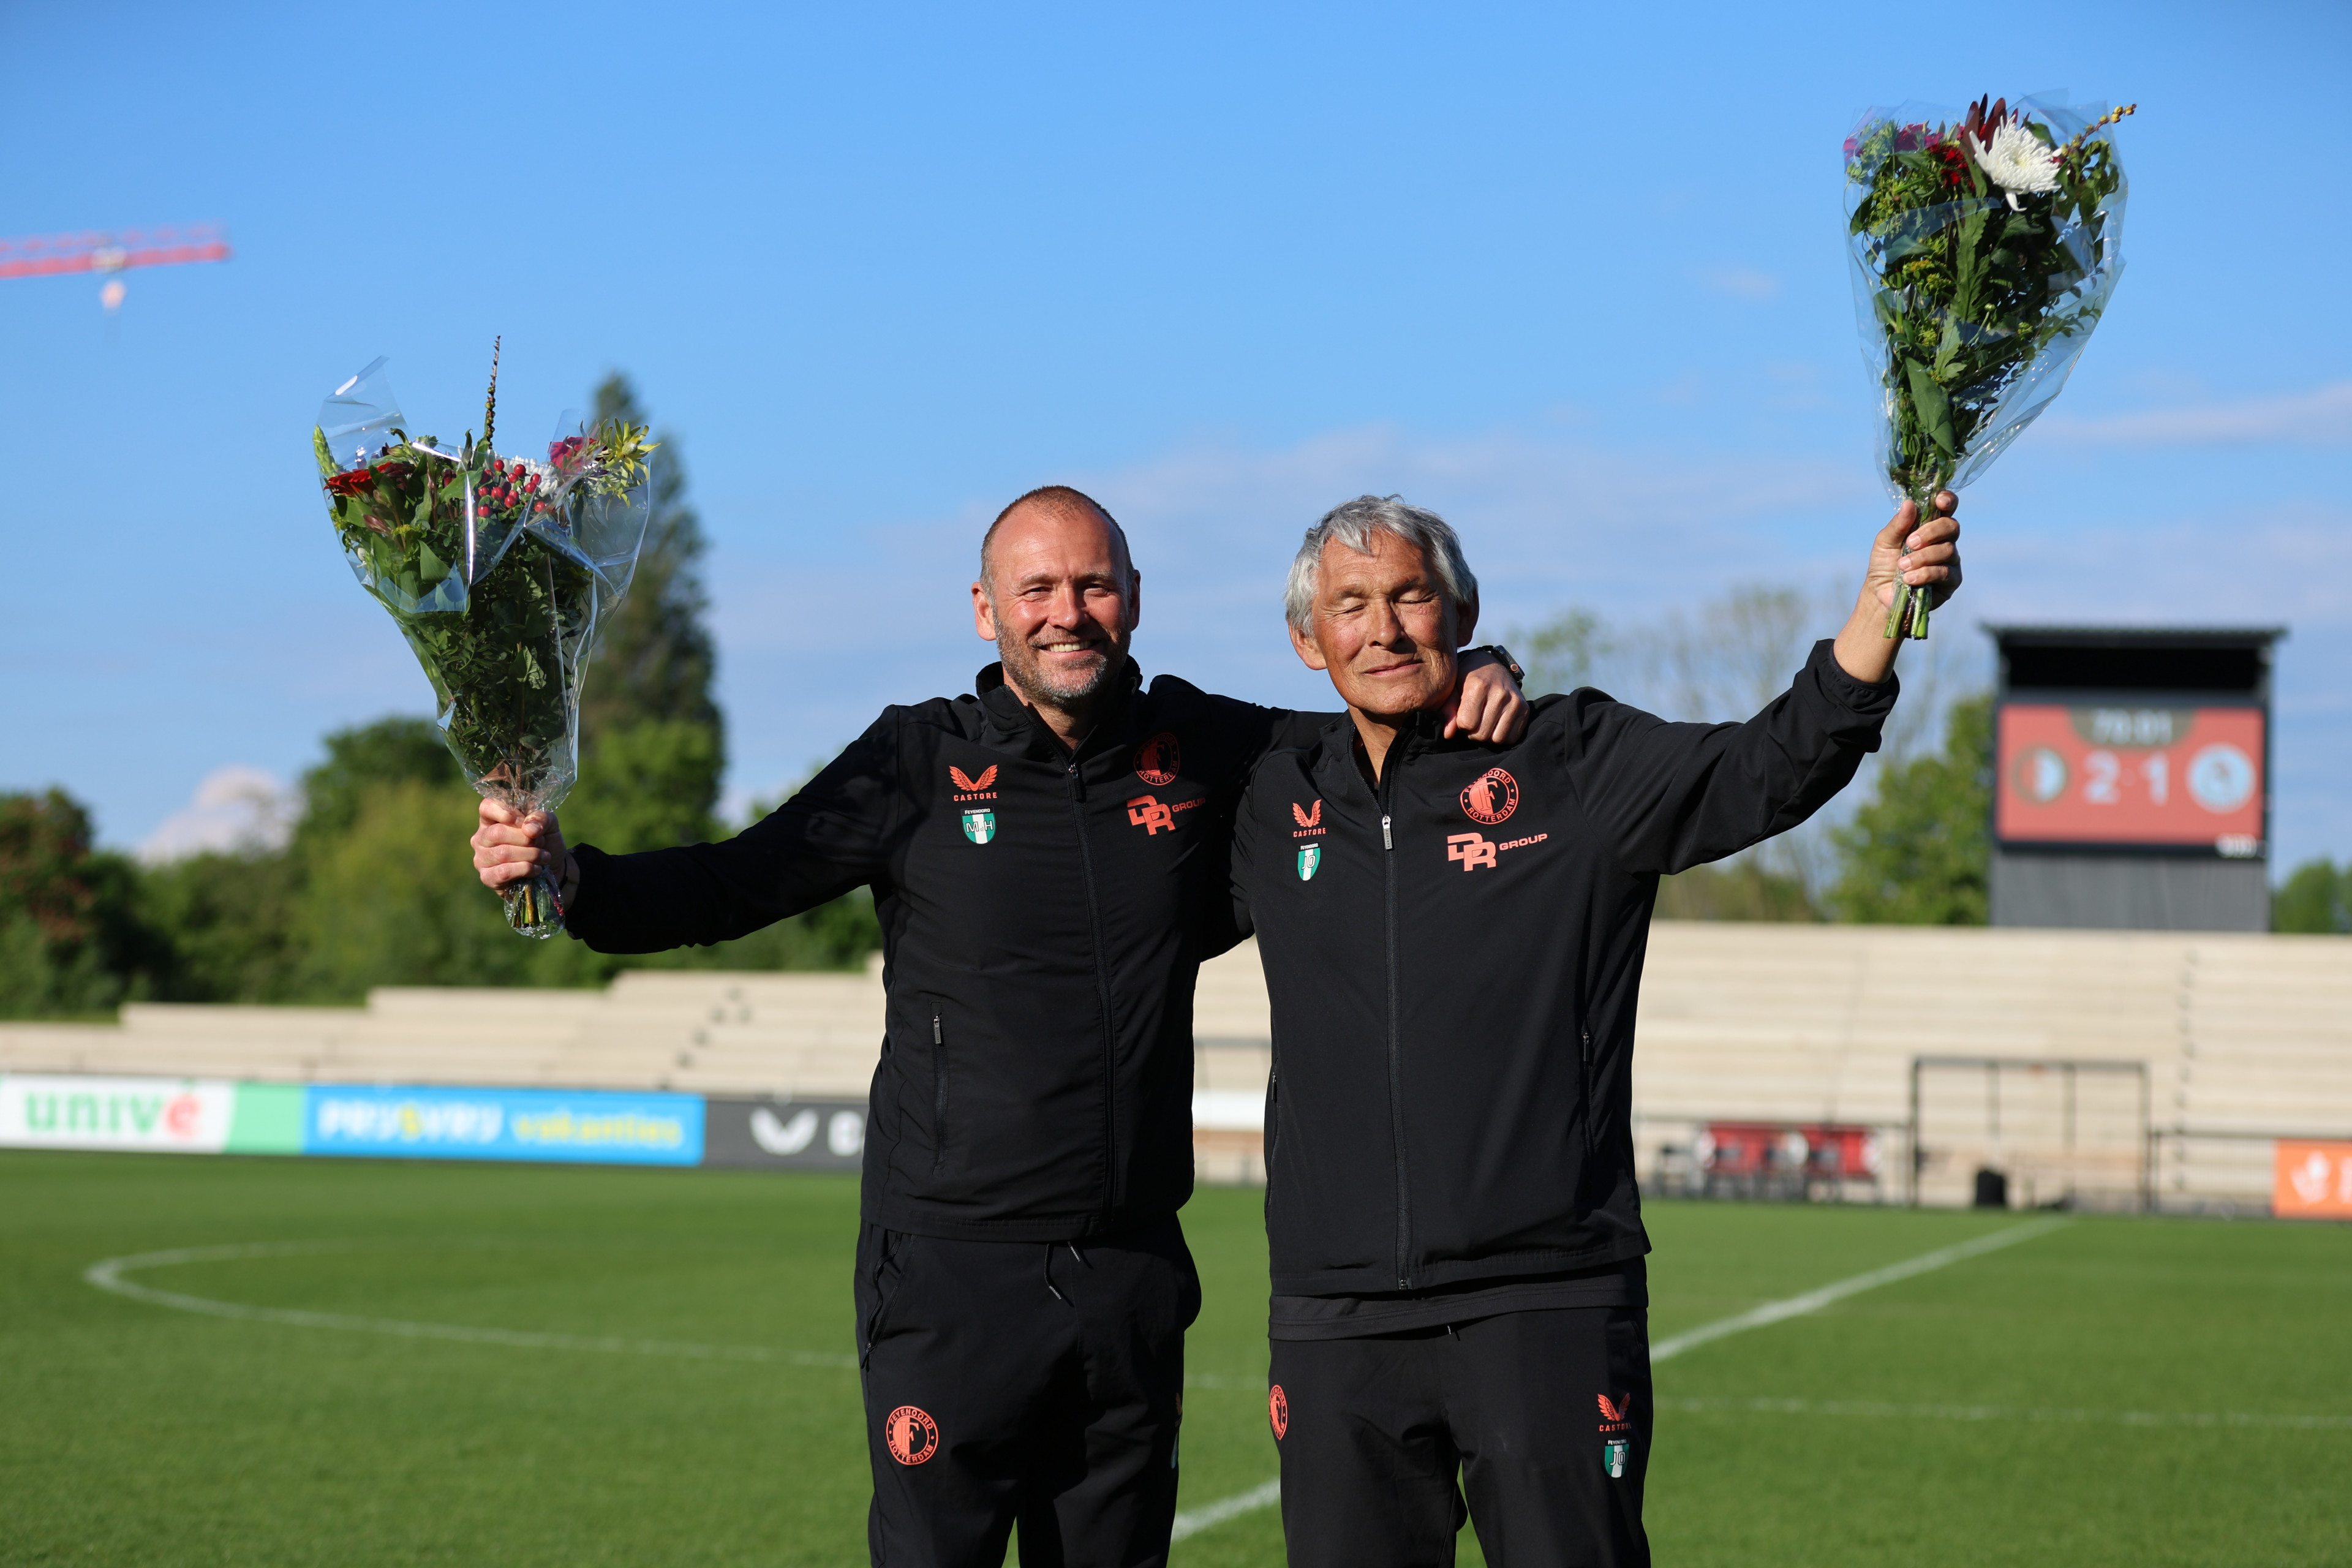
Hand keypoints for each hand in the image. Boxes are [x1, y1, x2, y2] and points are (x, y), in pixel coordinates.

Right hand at [473, 798, 570, 897]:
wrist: (553, 868)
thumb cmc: (545, 841)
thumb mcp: (549, 824)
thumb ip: (541, 818)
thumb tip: (529, 829)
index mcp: (492, 819)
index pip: (487, 807)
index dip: (506, 812)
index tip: (524, 822)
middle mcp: (482, 837)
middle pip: (497, 833)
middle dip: (525, 839)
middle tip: (541, 843)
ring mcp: (481, 858)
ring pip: (502, 853)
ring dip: (530, 855)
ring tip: (544, 857)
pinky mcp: (487, 877)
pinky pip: (504, 872)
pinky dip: (525, 869)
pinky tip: (536, 869)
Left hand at [1445, 650, 1529, 742]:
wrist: (1491, 666)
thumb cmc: (1467, 679)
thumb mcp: (1453, 689)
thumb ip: (1449, 711)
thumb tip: (1448, 735)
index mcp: (1479, 685)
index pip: (1467, 723)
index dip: (1461, 725)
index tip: (1462, 716)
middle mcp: (1500, 693)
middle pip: (1482, 734)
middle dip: (1473, 733)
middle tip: (1473, 721)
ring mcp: (1515, 701)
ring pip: (1497, 739)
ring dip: (1488, 736)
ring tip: (1483, 723)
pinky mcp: (1525, 709)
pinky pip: (1511, 738)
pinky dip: (1501, 736)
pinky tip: (1495, 724)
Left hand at [1835, 492, 1963, 683]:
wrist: (1880, 595)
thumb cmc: (1883, 565)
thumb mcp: (1884, 542)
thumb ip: (1897, 525)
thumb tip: (1910, 503)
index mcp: (1930, 526)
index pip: (1947, 508)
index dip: (1947, 500)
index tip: (1939, 501)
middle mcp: (1944, 541)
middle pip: (1951, 526)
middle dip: (1931, 532)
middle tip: (1910, 542)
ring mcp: (1950, 561)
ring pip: (1947, 550)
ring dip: (1922, 557)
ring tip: (1902, 567)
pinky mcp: (1951, 581)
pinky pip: (1944, 573)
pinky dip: (1924, 574)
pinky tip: (1908, 579)